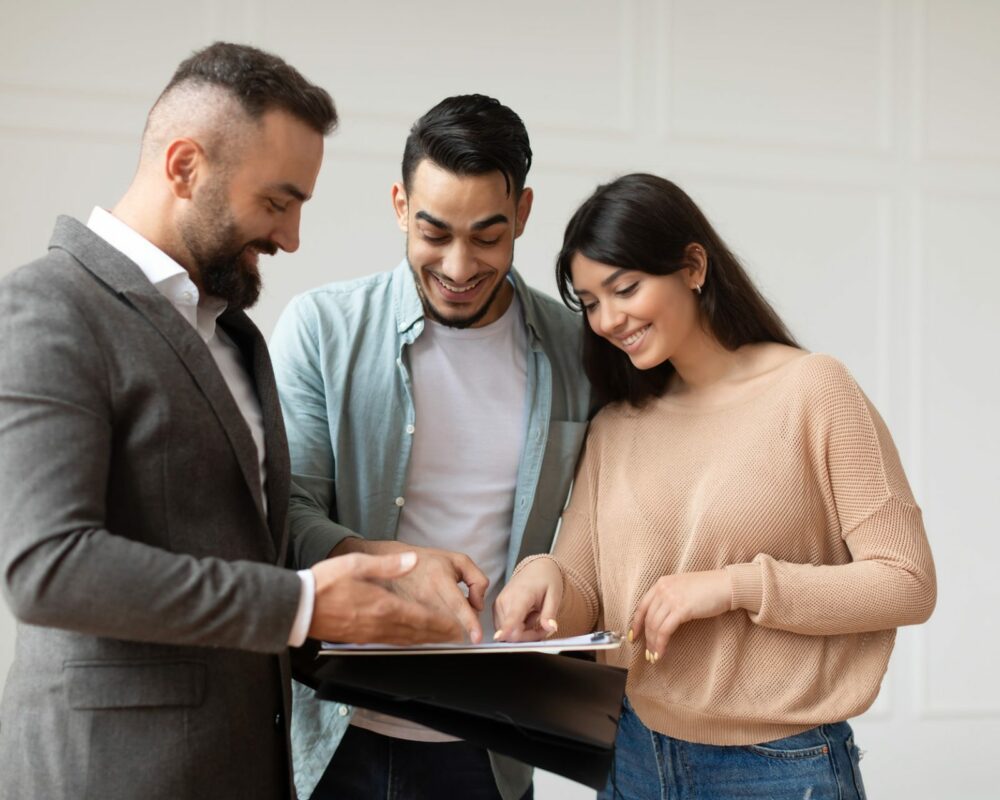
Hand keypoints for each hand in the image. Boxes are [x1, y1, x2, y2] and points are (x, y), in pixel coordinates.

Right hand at [332, 538, 489, 643]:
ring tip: (443, 640)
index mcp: (383, 605)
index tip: (460, 626)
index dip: (443, 624)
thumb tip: (411, 560)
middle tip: (459, 637)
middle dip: (440, 635)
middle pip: (418, 632)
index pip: (421, 617)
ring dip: (427, 640)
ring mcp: (371, 634)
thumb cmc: (326, 583)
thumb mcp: (357, 564)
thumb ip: (388, 565)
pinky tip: (413, 640)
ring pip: (406, 640)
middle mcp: (381, 624)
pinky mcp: (362, 638)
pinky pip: (392, 642)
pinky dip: (408, 642)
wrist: (299, 607)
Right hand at [492, 558, 562, 641]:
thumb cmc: (545, 580)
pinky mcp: (496, 610)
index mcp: (521, 595)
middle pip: (513, 633)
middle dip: (530, 636)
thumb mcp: (554, 595)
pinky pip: (506, 629)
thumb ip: (550, 613)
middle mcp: (505, 601)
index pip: (512, 616)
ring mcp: (498, 606)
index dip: (506, 629)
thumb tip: (550, 628)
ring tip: (536, 618)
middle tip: (545, 626)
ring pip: (509, 634)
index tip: (499, 637)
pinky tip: (527, 618)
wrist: (536, 569)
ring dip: (525, 633)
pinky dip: (518, 629)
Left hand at [630, 570, 731, 662]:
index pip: (642, 606)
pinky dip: (661, 644)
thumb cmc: (708, 588)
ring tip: (654, 656)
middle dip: (646, 638)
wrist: (725, 585)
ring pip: (655, 626)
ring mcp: (671, 598)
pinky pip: (665, 630)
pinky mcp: (681, 609)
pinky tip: (661, 652)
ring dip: (653, 644)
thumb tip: (660, 618)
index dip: (636, 623)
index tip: (634, 636)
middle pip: (648, 618)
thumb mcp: (682, 587)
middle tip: (647, 653)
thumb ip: (669, 597)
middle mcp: (663, 589)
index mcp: (661, 583)